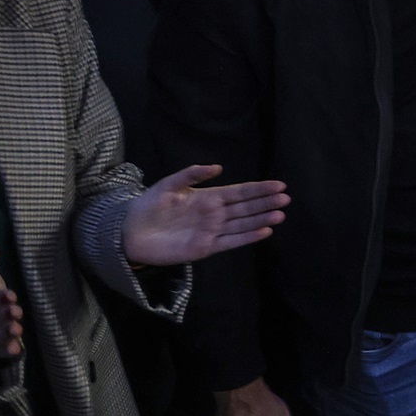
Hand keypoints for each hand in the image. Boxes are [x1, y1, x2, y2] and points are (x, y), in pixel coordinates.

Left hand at [122, 165, 289, 266]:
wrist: (129, 232)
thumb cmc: (148, 206)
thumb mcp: (169, 184)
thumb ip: (192, 174)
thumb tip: (219, 167)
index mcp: (209, 197)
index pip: (240, 192)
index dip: (259, 189)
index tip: (279, 185)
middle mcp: (215, 214)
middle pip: (246, 208)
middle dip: (266, 203)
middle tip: (285, 199)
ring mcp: (212, 232)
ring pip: (243, 225)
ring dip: (261, 220)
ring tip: (279, 215)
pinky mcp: (205, 248)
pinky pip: (230, 243)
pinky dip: (247, 238)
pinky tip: (263, 232)